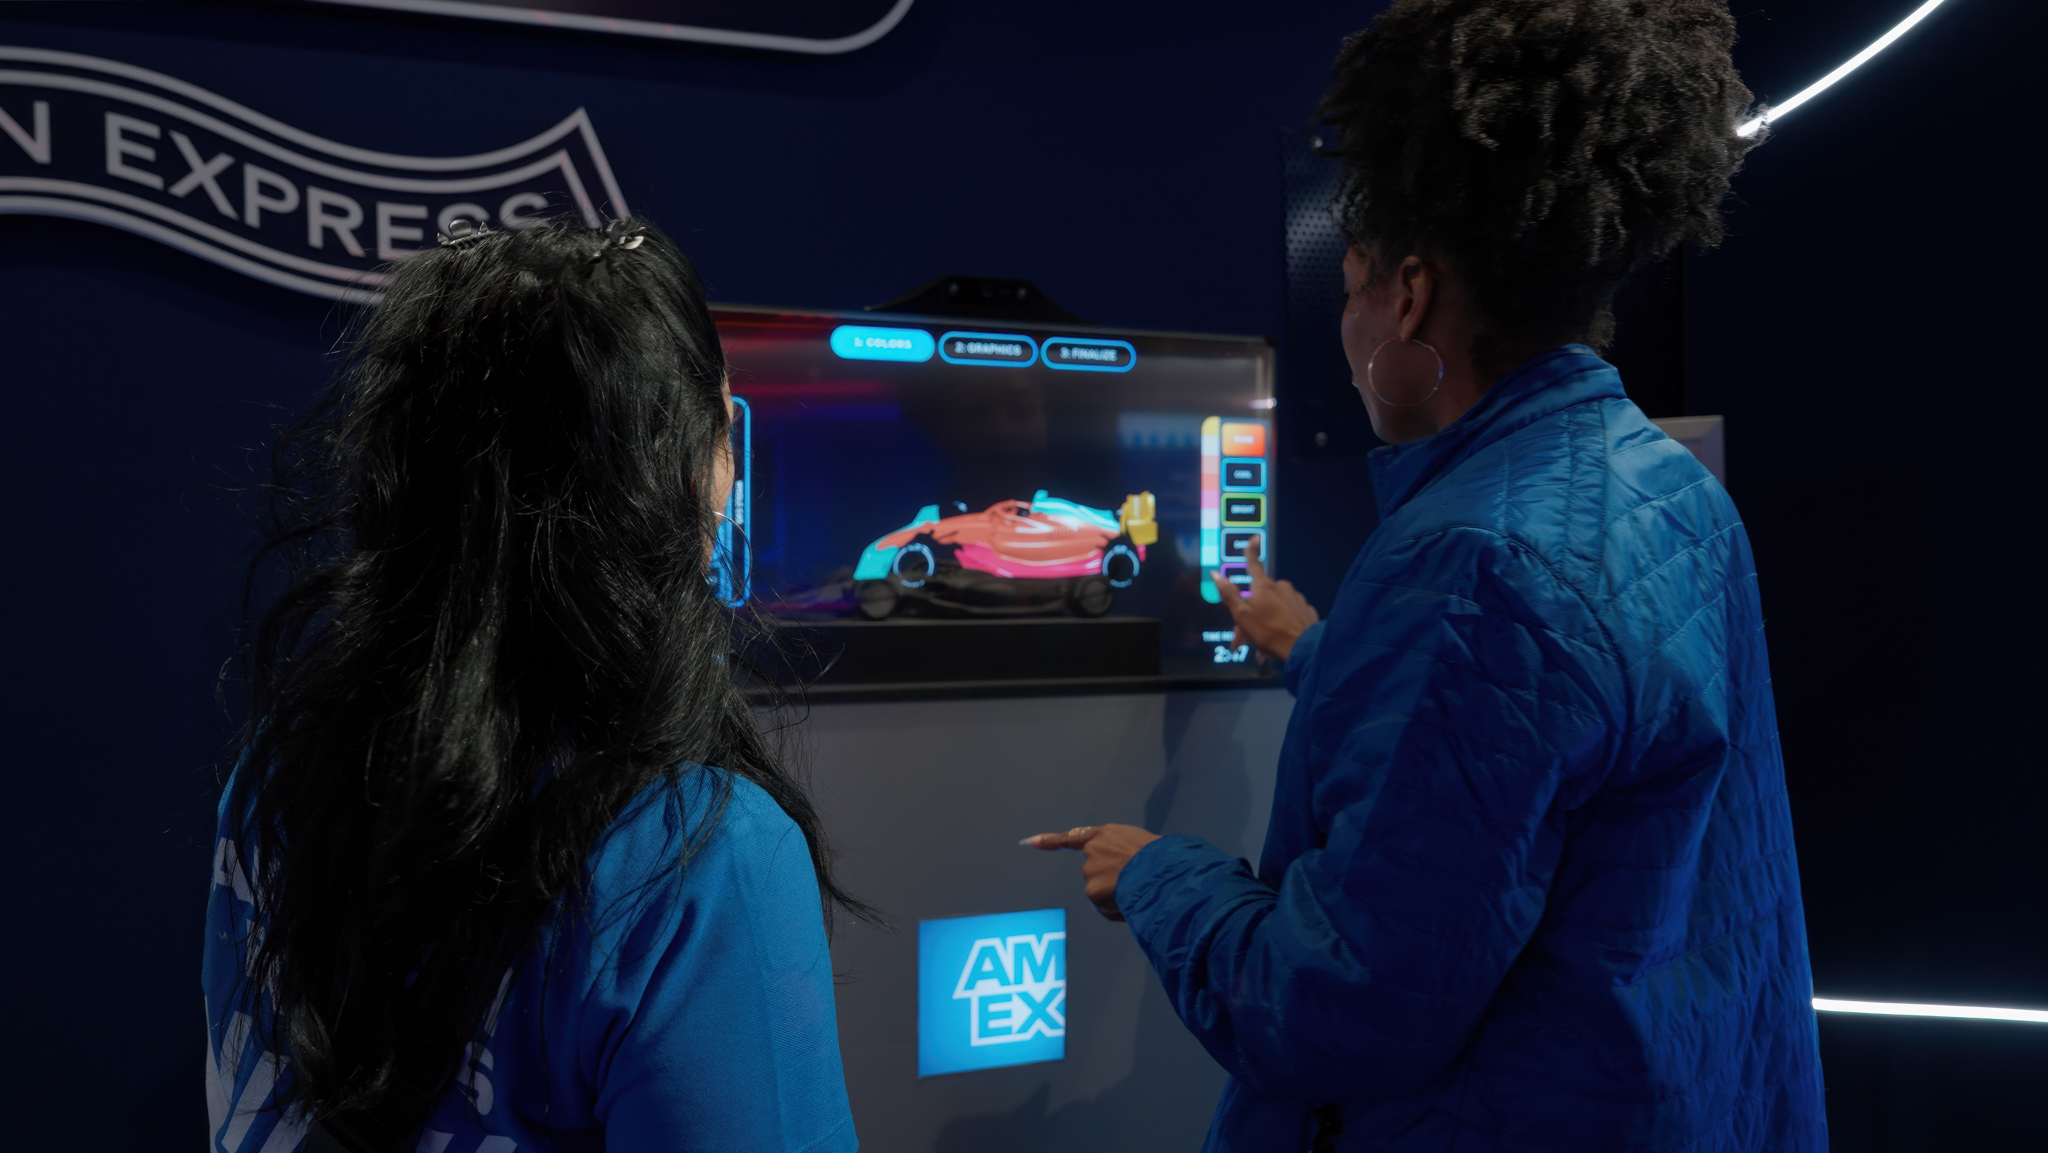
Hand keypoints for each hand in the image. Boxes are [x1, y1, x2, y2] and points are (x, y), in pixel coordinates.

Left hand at [1021, 824, 1161, 921]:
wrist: (1159, 871)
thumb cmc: (1162, 857)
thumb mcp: (1142, 845)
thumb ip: (1124, 854)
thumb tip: (1128, 872)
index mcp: (1107, 834)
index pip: (1074, 837)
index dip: (1050, 841)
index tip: (1029, 842)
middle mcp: (1093, 851)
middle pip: (1095, 871)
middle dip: (1111, 881)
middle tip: (1136, 883)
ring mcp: (1090, 871)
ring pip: (1101, 891)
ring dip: (1116, 895)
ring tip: (1139, 890)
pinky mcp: (1092, 891)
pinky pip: (1106, 907)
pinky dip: (1117, 909)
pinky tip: (1132, 903)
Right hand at [1210, 538, 1318, 662]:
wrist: (1302, 649)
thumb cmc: (1268, 631)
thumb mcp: (1242, 615)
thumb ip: (1229, 594)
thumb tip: (1216, 574)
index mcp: (1264, 586)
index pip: (1254, 564)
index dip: (1250, 551)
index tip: (1254, 538)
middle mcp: (1282, 588)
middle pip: (1262, 597)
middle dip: (1251, 614)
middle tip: (1244, 638)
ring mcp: (1297, 599)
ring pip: (1275, 609)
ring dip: (1266, 623)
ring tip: (1262, 646)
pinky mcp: (1307, 611)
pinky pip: (1290, 616)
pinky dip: (1281, 626)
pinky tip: (1278, 641)